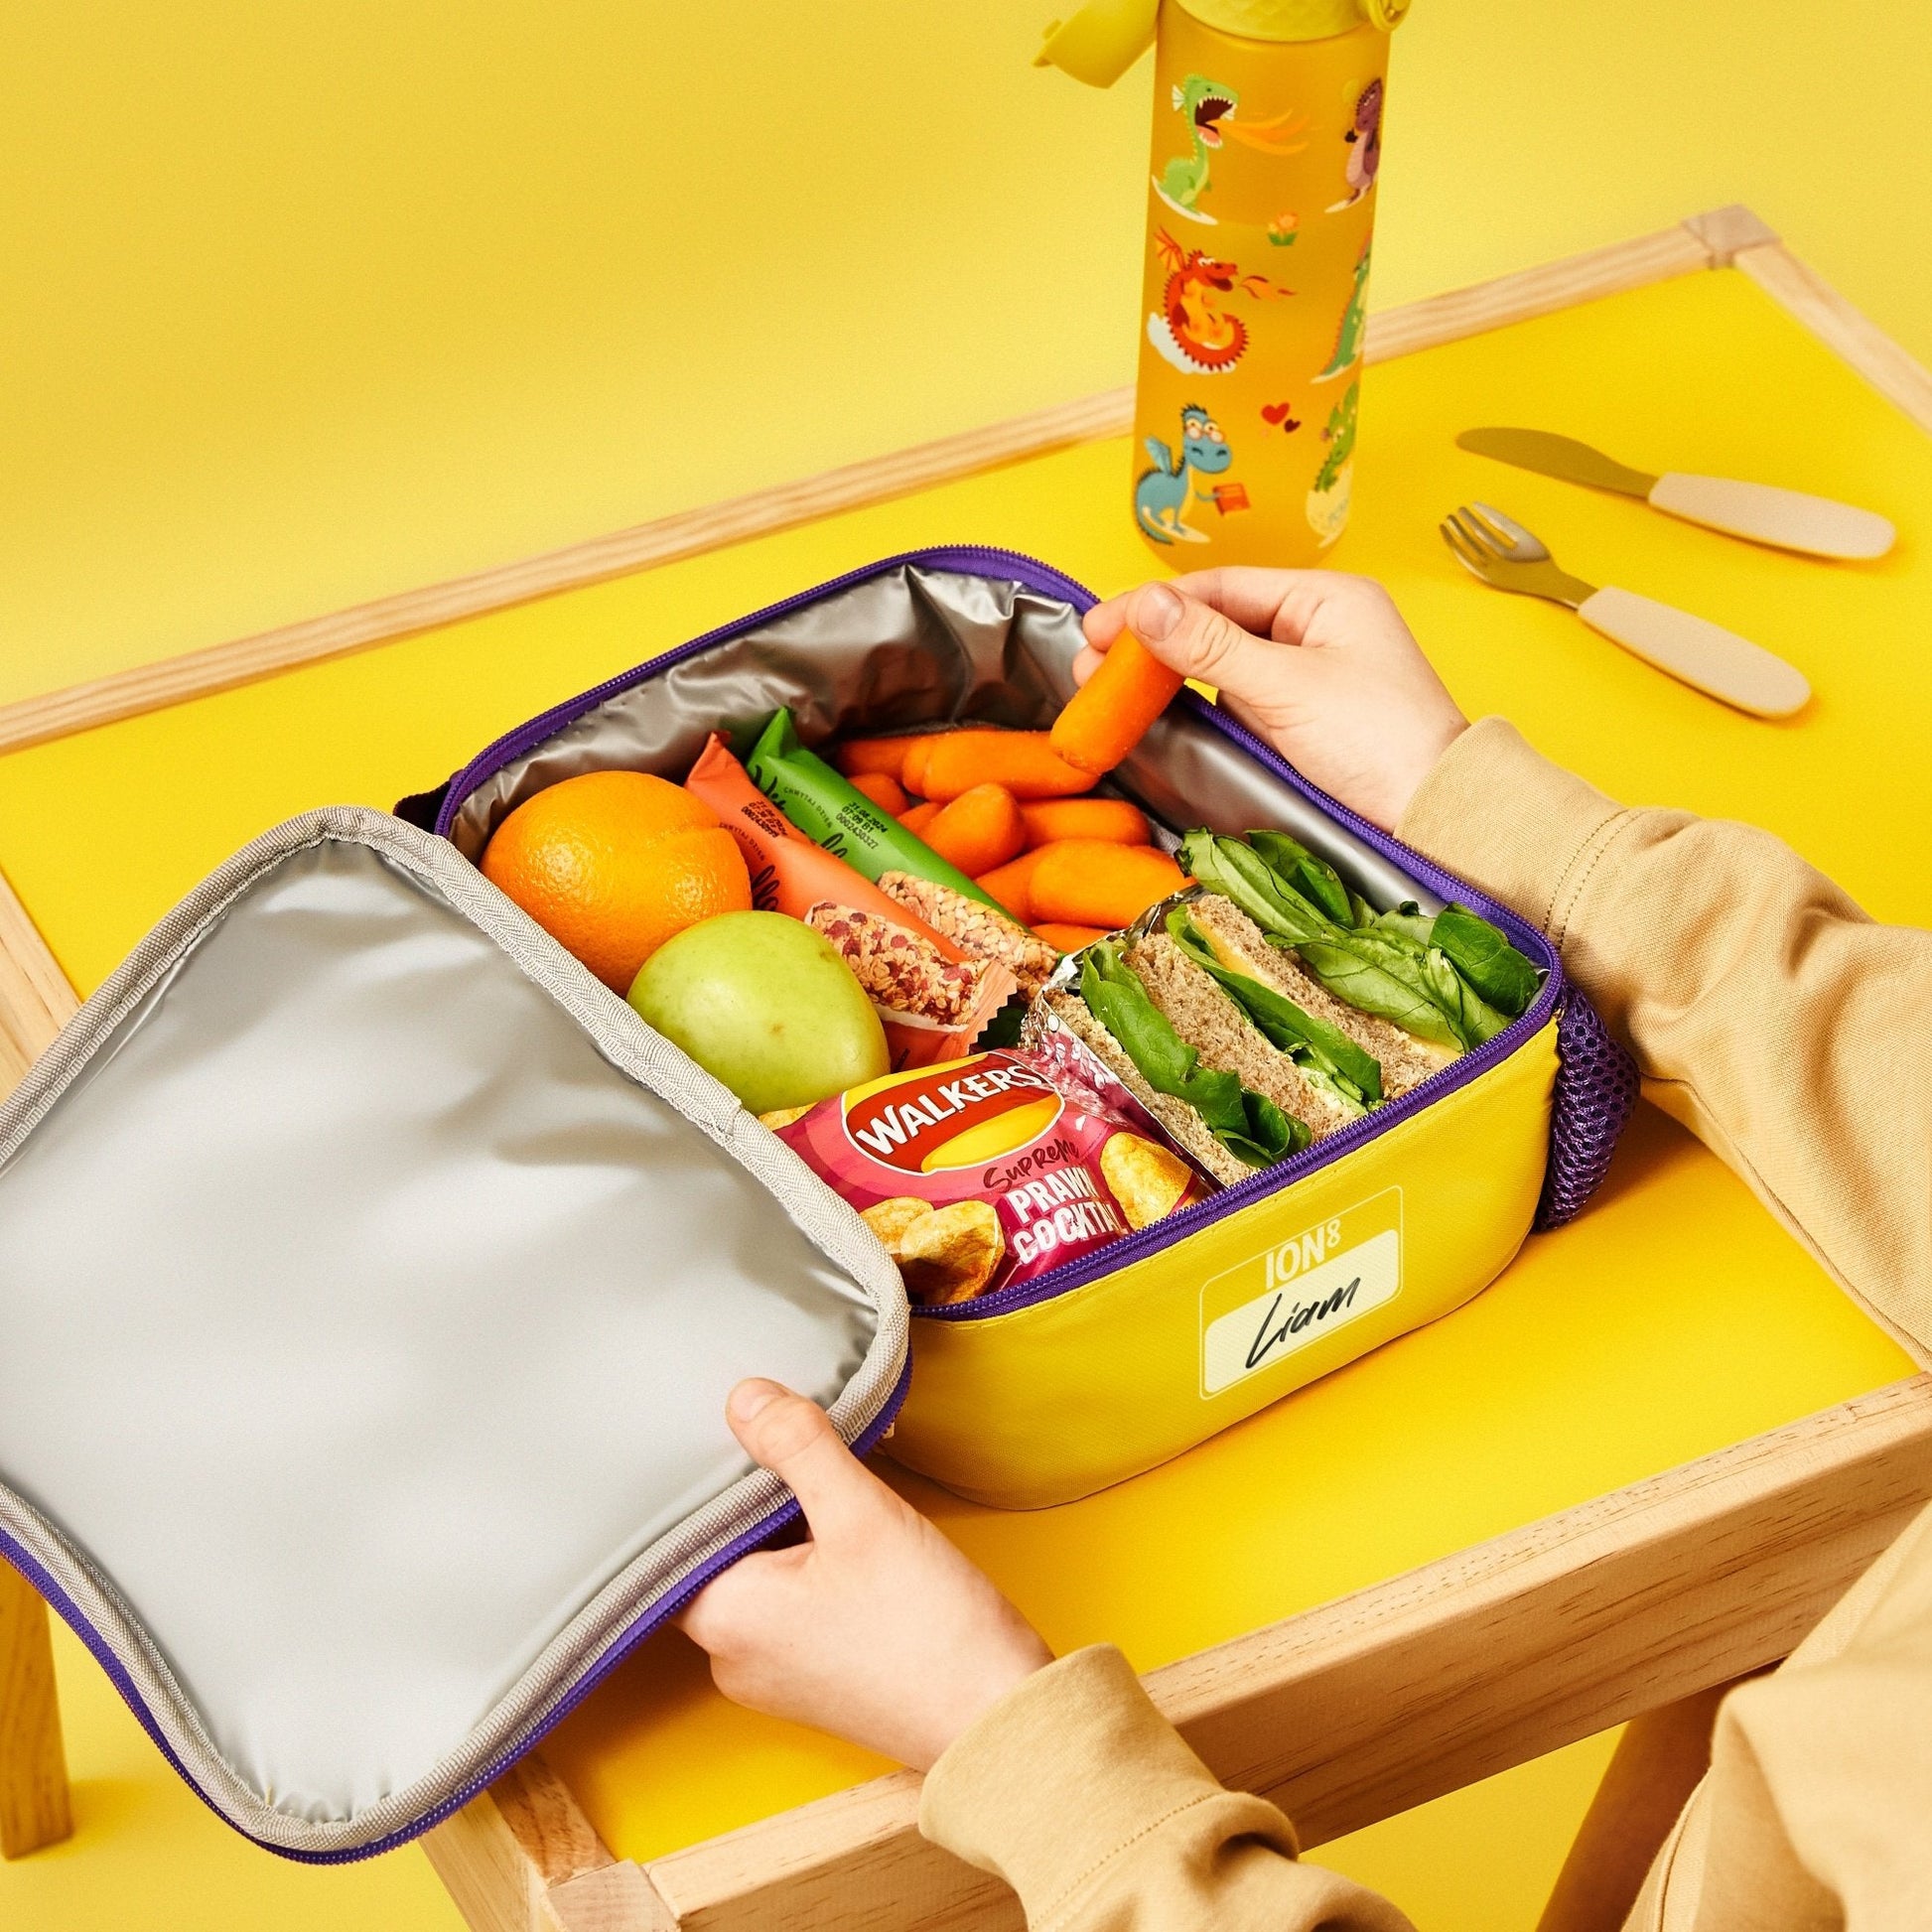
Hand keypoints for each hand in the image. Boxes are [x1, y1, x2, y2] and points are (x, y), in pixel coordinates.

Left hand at [676, 1380, 1051, 1770]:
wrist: (996, 1721)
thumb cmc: (925, 1628)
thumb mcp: (860, 1513)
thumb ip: (797, 1448)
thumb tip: (744, 1398)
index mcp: (722, 1619)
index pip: (673, 1533)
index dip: (699, 1476)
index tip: (725, 1428)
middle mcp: (732, 1656)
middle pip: (719, 1549)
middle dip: (754, 1494)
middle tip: (787, 1440)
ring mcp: (773, 1674)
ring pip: (759, 1574)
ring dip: (789, 1526)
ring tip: (827, 1482)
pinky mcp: (815, 1678)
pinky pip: (791, 1604)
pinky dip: (813, 1562)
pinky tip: (853, 1533)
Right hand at [1079, 569, 1467, 831]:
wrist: (1436, 818)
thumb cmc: (1380, 743)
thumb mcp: (1287, 688)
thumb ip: (1210, 647)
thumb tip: (1146, 605)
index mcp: (1324, 599)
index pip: (1221, 586)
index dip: (1154, 605)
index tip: (1097, 628)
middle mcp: (1313, 627)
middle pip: (1214, 621)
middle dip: (1149, 639)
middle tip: (1089, 663)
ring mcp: (1304, 675)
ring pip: (1217, 662)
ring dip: (1163, 672)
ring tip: (1106, 687)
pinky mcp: (1295, 719)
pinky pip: (1230, 699)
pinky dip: (1189, 703)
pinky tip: (1151, 710)